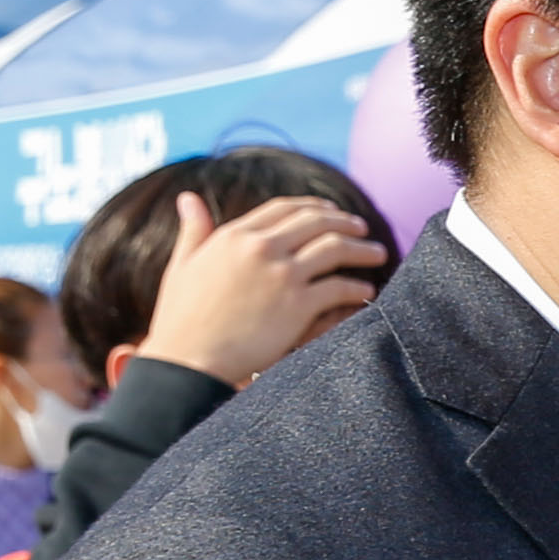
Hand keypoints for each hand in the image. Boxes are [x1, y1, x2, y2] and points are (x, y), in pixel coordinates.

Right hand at [134, 190, 384, 388]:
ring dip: (362, 249)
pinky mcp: (298, 305)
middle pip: (315, 222)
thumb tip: (189, 197)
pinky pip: (339, 288)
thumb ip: (194, 230)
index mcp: (233, 235)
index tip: (329, 210)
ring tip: (378, 253)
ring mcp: (282, 275)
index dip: (311, 206)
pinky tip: (366, 292)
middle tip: (361, 228)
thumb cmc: (181, 320)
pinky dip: (357, 288)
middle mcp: (261, 248)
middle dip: (344, 222)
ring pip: (335, 249)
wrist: (187, 362)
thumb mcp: (183, 266)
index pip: (283, 208)